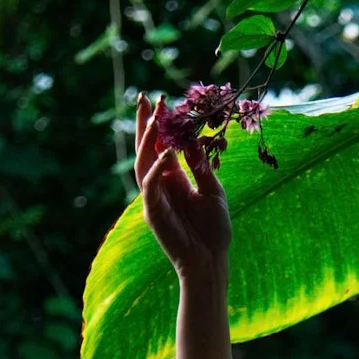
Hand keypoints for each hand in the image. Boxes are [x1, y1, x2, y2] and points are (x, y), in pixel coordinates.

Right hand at [134, 93, 231, 281]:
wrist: (210, 260)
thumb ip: (200, 165)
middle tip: (147, 97)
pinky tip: (164, 154)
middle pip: (147, 148)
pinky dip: (155, 170)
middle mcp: (160, 185)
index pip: (162, 145)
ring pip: (143, 162)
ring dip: (148, 140)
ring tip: (156, 117)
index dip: (161, 124)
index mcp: (174, 179)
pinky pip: (149, 186)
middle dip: (146, 123)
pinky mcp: (152, 212)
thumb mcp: (212, 190)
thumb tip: (190, 138)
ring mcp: (154, 198)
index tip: (162, 100)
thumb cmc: (214, 229)